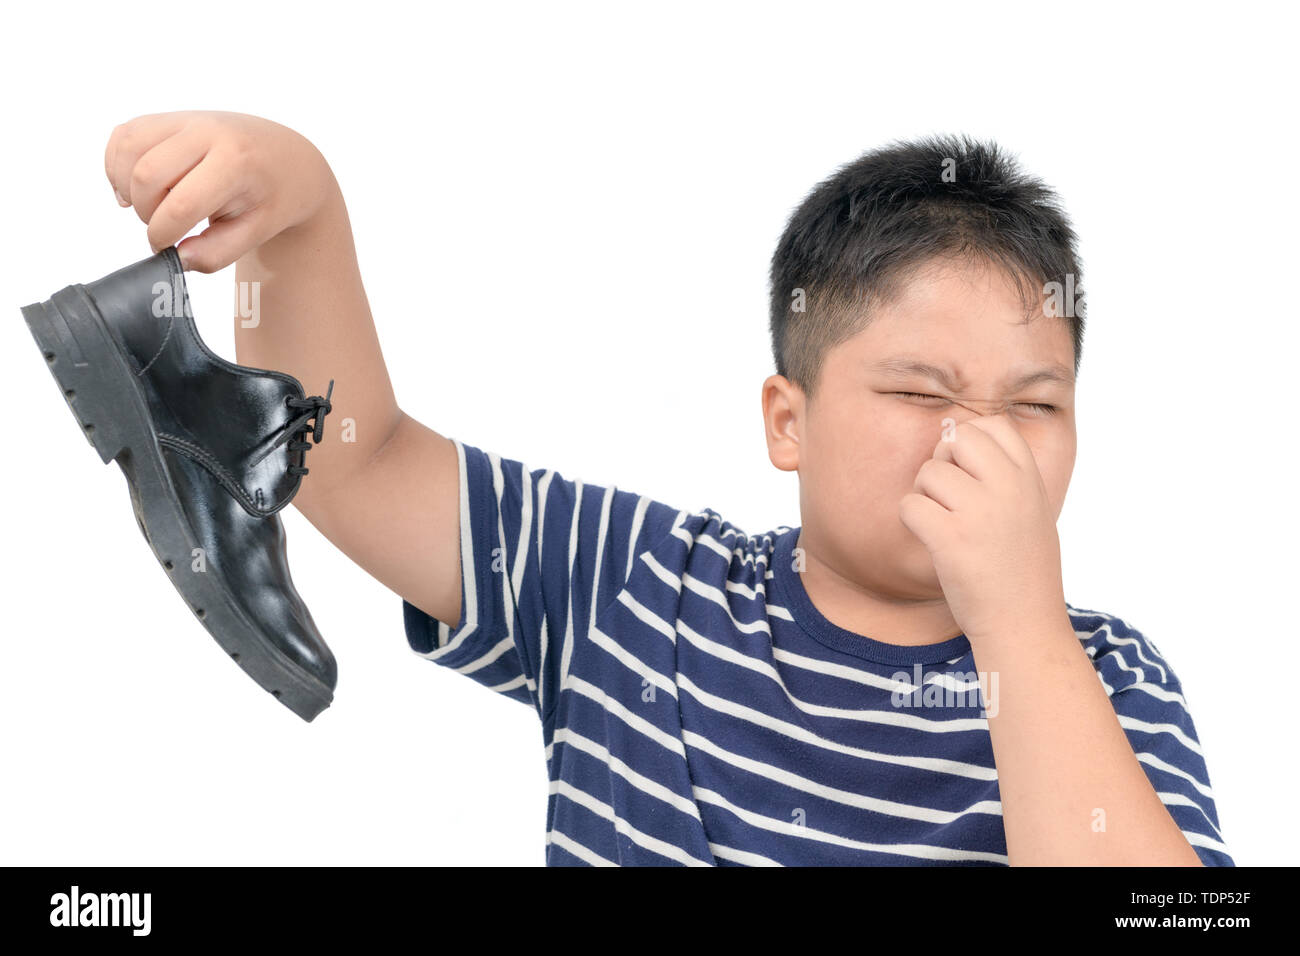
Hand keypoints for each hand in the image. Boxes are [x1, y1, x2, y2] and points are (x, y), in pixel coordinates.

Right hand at [104, 110, 335, 272]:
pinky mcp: (168, 116)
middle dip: (146, 212)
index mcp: (236, 162)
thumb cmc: (273, 198)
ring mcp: (186, 118)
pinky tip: (139, 186)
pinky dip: (118, 164)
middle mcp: (207, 131)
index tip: (167, 248)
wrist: (287, 159)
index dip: (163, 234)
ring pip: (128, 149)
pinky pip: (124, 135)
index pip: (181, 204)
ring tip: (154, 205)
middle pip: (146, 174)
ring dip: (127, 187)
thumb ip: (217, 253)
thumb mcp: (257, 232)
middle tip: (166, 226)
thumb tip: (177, 259)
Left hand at [898, 414, 1065, 642]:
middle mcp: (1008, 488)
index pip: (993, 424)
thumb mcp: (1032, 512)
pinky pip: (910, 505)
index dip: (970, 441)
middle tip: (949, 498)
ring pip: (927, 473)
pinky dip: (912, 522)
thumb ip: (1005, 476)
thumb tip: (957, 438)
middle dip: (942, 462)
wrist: (1024, 625)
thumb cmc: (1022, 571)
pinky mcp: (951, 538)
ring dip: (925, 497)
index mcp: (1029, 479)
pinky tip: (932, 541)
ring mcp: (980, 512)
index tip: (968, 472)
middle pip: (956, 438)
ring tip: (945, 526)